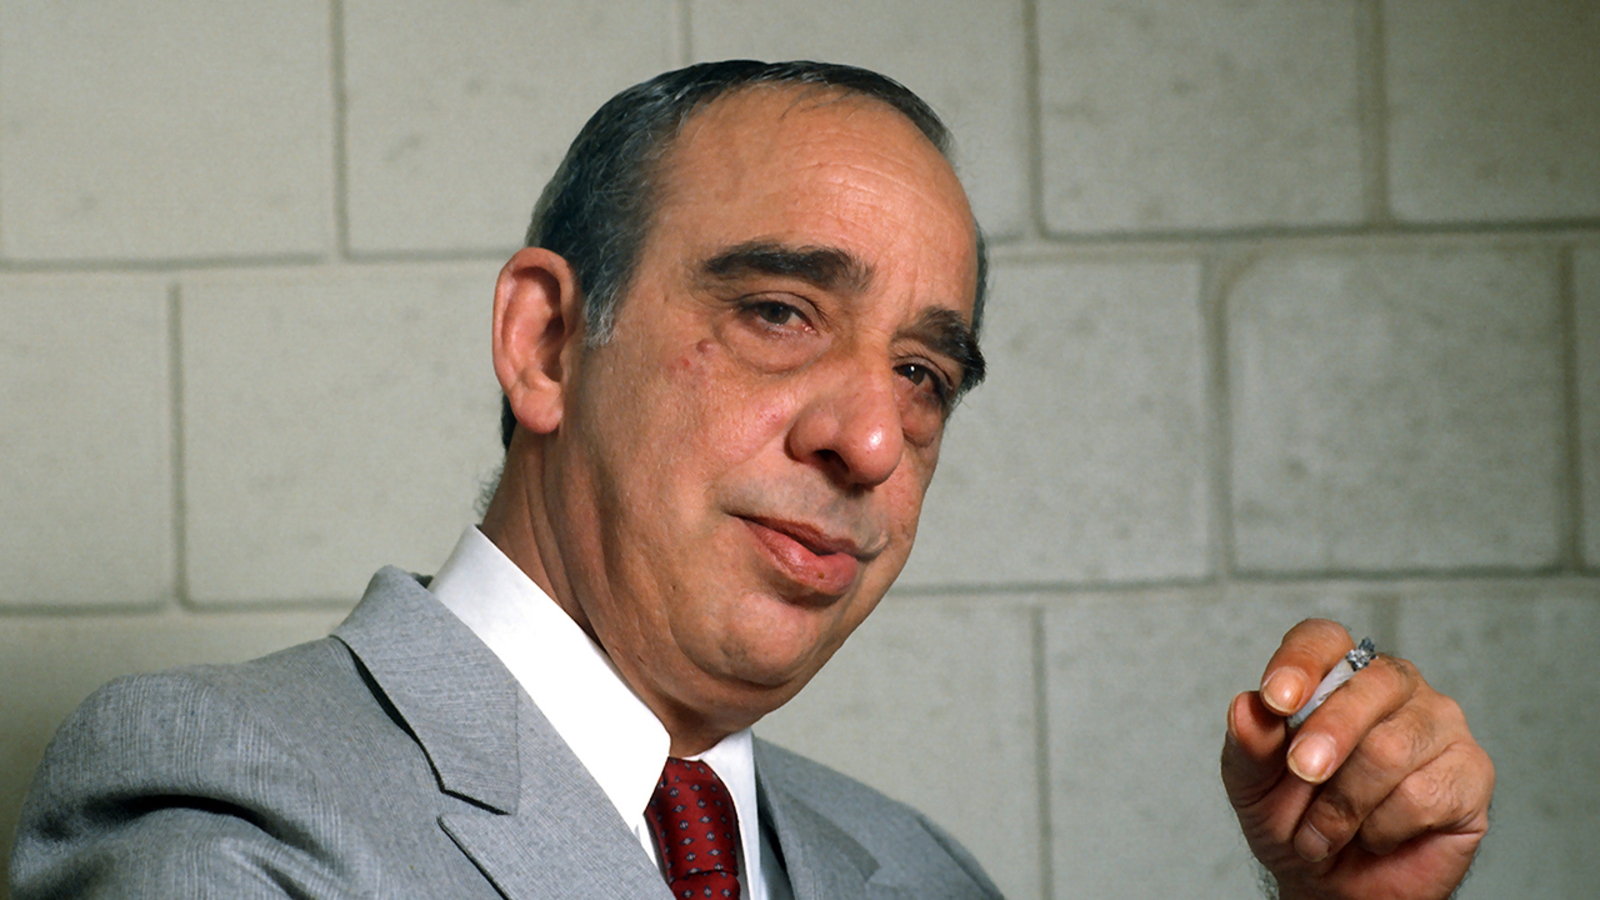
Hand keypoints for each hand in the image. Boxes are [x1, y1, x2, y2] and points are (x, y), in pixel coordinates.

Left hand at [1220, 619, 1493, 899]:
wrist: (1333, 884)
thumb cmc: (1294, 818)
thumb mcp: (1252, 784)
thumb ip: (1249, 744)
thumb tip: (1246, 708)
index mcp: (1337, 672)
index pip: (1323, 640)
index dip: (1300, 664)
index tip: (1276, 701)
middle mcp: (1393, 687)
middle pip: (1368, 687)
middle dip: (1326, 739)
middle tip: (1302, 775)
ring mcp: (1438, 725)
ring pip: (1391, 748)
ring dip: (1344, 803)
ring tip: (1324, 831)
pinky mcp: (1471, 772)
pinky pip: (1424, 794)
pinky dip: (1382, 827)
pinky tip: (1375, 834)